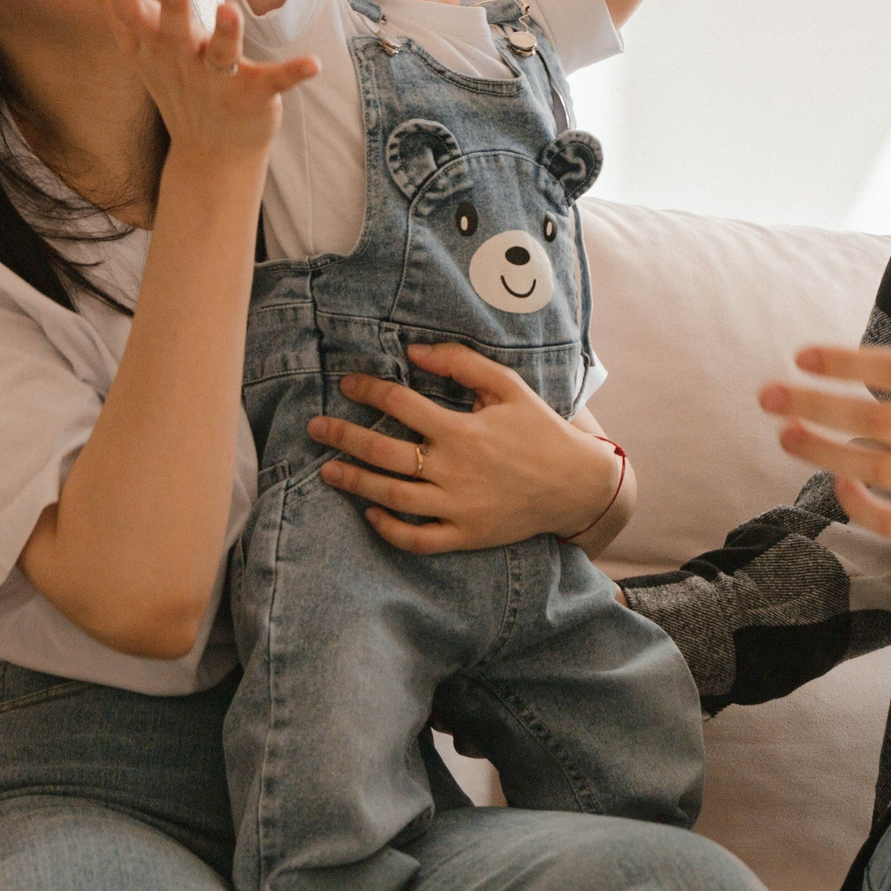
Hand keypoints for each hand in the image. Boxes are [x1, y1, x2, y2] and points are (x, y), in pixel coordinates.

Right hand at [66, 0, 315, 168]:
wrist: (211, 149)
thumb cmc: (171, 77)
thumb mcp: (135, 39)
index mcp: (152, 46)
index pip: (130, 15)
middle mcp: (181, 61)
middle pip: (174, 34)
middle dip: (174, 11)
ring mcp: (217, 81)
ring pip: (221, 56)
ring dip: (226, 35)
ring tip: (231, 10)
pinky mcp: (253, 95)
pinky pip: (273, 81)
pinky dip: (292, 73)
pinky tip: (313, 64)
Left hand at [308, 341, 620, 553]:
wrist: (576, 485)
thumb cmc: (540, 429)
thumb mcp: (509, 387)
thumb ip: (463, 364)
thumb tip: (415, 351)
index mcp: (463, 430)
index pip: (401, 405)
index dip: (368, 390)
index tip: (346, 383)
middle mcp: (454, 470)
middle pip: (384, 453)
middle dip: (344, 437)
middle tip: (315, 428)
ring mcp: (458, 508)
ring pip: (393, 497)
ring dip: (355, 483)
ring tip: (327, 470)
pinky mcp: (466, 536)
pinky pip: (418, 539)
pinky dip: (390, 530)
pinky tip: (370, 514)